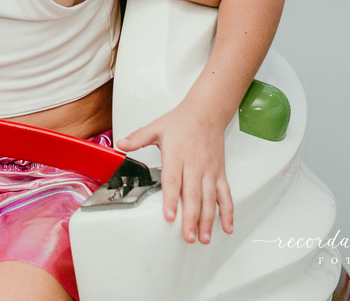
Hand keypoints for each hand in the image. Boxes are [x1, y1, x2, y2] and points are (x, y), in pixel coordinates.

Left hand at [117, 105, 233, 244]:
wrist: (207, 112)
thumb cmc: (181, 121)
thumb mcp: (156, 127)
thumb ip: (138, 138)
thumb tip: (121, 144)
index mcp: (177, 155)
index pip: (173, 181)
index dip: (171, 199)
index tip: (169, 216)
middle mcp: (195, 165)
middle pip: (193, 195)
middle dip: (191, 218)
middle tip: (188, 236)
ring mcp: (209, 171)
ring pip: (210, 199)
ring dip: (208, 220)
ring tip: (203, 237)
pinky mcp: (219, 174)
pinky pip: (225, 195)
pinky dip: (228, 212)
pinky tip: (227, 226)